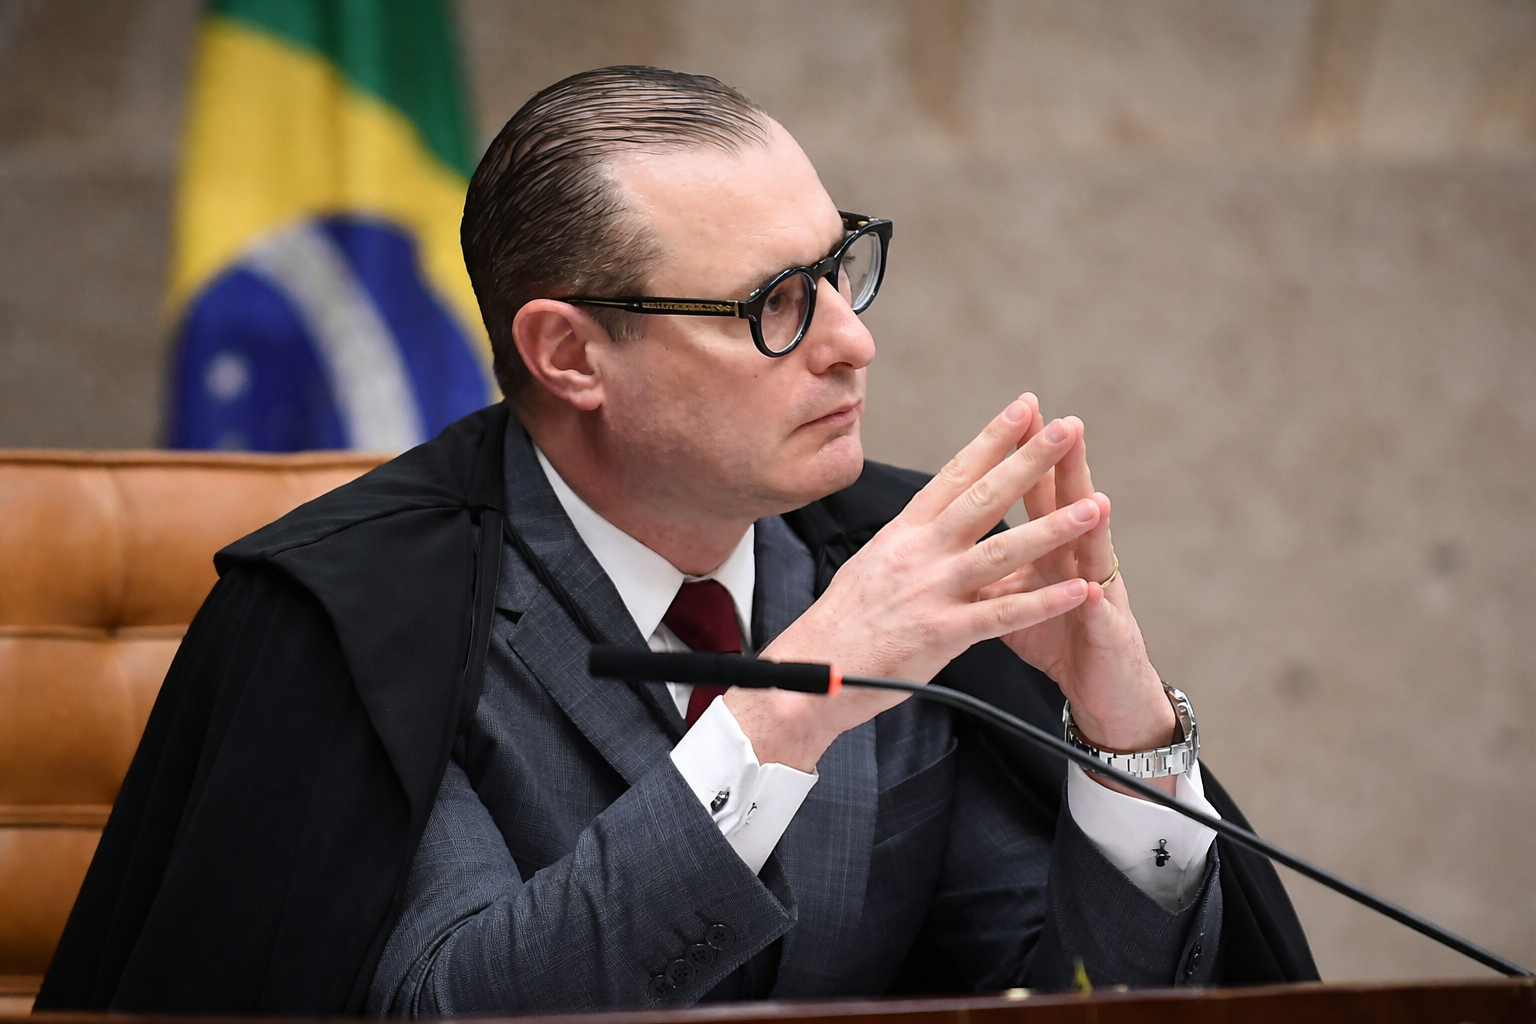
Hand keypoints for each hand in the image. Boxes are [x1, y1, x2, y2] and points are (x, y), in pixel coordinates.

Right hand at [736, 394, 1102, 770]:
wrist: (807, 670)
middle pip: (984, 498)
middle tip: (1068, 429)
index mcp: (904, 532)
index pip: (955, 474)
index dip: (993, 439)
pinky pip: (1002, 614)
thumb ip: (911, 542)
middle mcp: (919, 552)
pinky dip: (1043, 602)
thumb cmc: (842, 622)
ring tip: (1095, 507)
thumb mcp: (873, 564)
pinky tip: (1079, 590)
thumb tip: (937, 519)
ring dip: (1052, 529)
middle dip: (1030, 461)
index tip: (1025, 408)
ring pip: (1002, 552)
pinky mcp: (940, 633)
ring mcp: (931, 590)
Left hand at [981, 407, 1175, 793]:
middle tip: (1064, 426)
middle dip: (1065, 469)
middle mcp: (1079, 564)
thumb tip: (957, 532)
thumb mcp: (1019, 597)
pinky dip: (1093, 606)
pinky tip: (1092, 592)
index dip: (1026, 457)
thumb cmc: (1060, 640)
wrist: (1104, 693)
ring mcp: (1100, 597)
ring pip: (1094, 556)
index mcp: (1050, 551)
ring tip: (1093, 499)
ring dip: (1091, 528)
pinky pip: (1098, 622)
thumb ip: (995, 563)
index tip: (1017, 413)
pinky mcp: (1108, 638)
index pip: (1037, 494)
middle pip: (1070, 509)